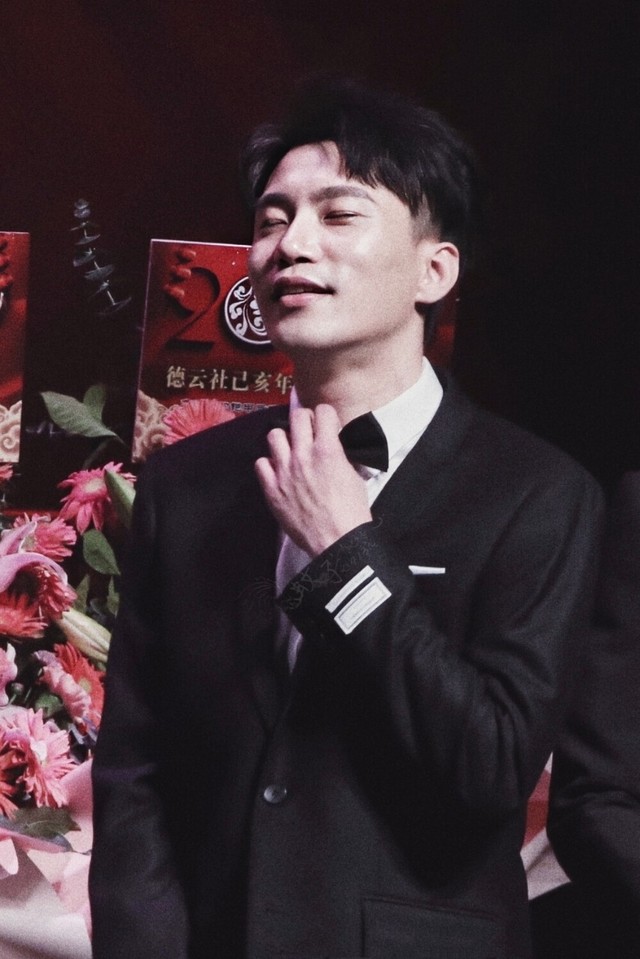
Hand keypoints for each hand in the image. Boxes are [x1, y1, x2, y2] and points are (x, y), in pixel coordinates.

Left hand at [255, 404, 371, 555]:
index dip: (326, 416)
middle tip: (309, 432)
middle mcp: (303, 455)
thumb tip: (334, 446)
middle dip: (305, 420)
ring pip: (274, 435)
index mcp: (328, 450)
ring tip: (291, 449)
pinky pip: (260, 463)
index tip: (327, 424)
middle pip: (296, 416)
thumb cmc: (351, 512)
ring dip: (285, 439)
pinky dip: (269, 464)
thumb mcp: (355, 475)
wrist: (337, 541)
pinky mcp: (272, 489)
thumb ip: (341, 455)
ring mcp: (284, 471)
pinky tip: (279, 471)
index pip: (322, 411)